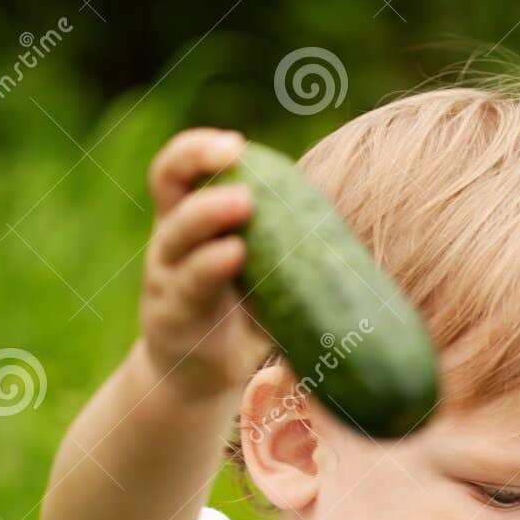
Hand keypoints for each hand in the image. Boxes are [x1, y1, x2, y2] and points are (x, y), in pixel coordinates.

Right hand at [139, 127, 271, 399]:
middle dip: (199, 163)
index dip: (199, 149)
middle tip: (237, 154)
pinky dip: (210, 267)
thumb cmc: (238, 313)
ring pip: (177, 237)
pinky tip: (233, 253)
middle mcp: (169, 242)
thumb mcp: (257, 273)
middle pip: (168, 187)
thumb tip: (353, 234)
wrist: (200, 375)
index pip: (177, 169)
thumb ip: (281, 246)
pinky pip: (189, 287)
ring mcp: (165, 280)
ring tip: (243, 201)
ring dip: (207, 215)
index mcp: (186, 220)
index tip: (236, 143)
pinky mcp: (170, 317)